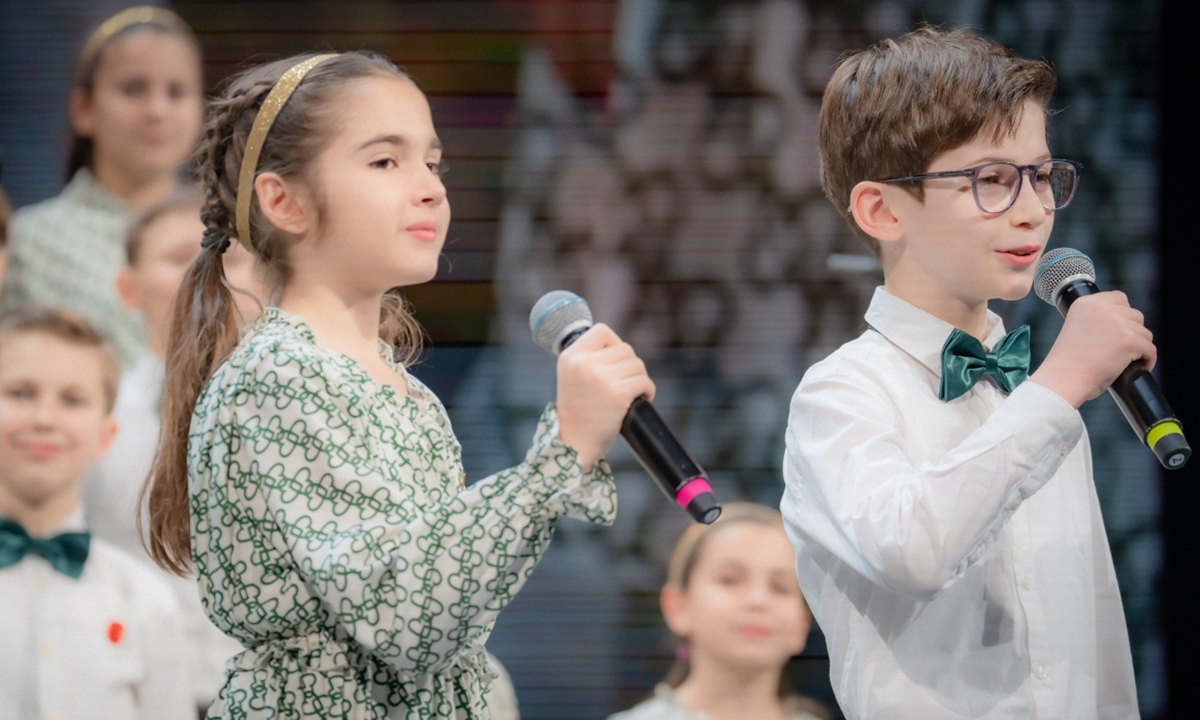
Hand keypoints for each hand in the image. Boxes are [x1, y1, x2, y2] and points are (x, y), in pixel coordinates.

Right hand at [555, 323, 655, 469]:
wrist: (574, 444)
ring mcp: (601, 378)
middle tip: (625, 383)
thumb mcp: (572, 377)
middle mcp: (584, 364)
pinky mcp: (617, 394)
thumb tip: (619, 347)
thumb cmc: (577, 412)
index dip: (614, 343)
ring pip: (637, 364)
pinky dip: (648, 390)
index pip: (601, 331)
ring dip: (639, 379)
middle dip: (630, 366)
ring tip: (632, 392)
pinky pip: (644, 382)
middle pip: (625, 349)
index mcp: (570, 357)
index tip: (614, 362)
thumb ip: (588, 359)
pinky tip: (641, 399)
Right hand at [1031, 291, 1156, 407]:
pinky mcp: (1129, 341)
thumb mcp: (1076, 329)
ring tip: (1127, 361)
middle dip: (1132, 332)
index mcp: (1085, 303)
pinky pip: (1151, 350)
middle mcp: (1102, 308)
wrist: (1063, 380)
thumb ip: (1095, 320)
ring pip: (1144, 333)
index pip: (1118, 298)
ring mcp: (1117, 323)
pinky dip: (1147, 360)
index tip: (1118, 331)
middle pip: (1135, 315)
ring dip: (1139, 346)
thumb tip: (1123, 324)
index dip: (1122, 315)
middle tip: (1121, 349)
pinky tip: (1139, 367)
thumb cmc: (1067, 363)